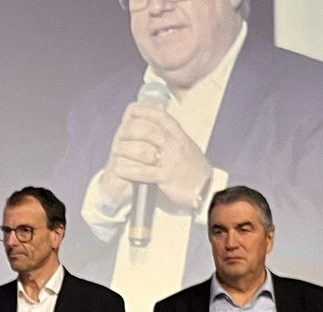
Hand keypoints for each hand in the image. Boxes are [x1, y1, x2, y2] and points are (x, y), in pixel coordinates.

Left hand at [98, 100, 212, 211]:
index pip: (159, 116)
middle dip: (129, 131)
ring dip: (125, 149)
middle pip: (147, 130)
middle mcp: (174, 144)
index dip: (143, 111)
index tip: (131, 111)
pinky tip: (119, 169)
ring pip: (142, 149)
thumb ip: (171, 134)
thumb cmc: (194, 168)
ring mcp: (170, 160)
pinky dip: (128, 170)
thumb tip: (156, 120)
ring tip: (116, 152)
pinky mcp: (165, 177)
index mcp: (179, 135)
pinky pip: (142, 172)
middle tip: (119, 135)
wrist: (206, 189)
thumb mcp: (185, 145)